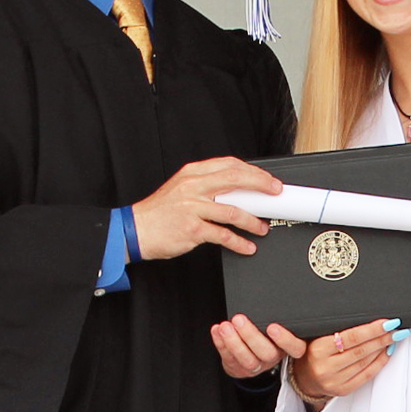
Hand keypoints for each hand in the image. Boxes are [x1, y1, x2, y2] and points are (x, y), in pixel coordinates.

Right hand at [132, 157, 281, 259]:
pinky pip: (222, 235)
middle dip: (260, 186)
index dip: (253, 172)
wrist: (135, 230)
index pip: (229, 165)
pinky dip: (239, 242)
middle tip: (275, 194)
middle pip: (235, 180)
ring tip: (261, 228)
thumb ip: (206, 185)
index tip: (267, 180)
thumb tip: (236, 189)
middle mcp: (193, 187)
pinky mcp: (192, 229)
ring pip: (232, 210)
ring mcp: (192, 207)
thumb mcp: (181, 188)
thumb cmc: (160, 212)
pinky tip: (246, 246)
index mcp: (192, 173)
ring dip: (252, 221)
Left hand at [210, 315, 305, 379]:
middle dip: (250, 335)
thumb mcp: (278, 326)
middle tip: (239, 319)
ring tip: (225, 326)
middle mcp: (273, 358)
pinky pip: (229, 358)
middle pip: (266, 353)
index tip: (272, 327)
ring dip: (233, 341)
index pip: (295, 348)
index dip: (285, 340)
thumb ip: (278, 317)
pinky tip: (217, 330)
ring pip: (247, 359)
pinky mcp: (239, 368)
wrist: (252, 356)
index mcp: (287, 347)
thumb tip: (267, 296)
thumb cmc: (266, 334)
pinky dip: (221, 343)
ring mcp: (257, 366)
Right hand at [290, 318, 406, 401]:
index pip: (351, 337)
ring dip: (383, 349)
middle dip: (382, 337)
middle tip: (396, 328)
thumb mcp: (318, 336)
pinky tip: (386, 353)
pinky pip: (366, 375)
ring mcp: (335, 381)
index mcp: (318, 349)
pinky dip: (379, 363)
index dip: (371, 330)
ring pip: (365, 362)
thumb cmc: (313, 351)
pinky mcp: (343, 390)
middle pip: (361, 350)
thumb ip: (337, 329)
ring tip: (394, 338)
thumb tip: (365, 318)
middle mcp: (325, 367)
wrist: (304, 376)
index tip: (387, 322)